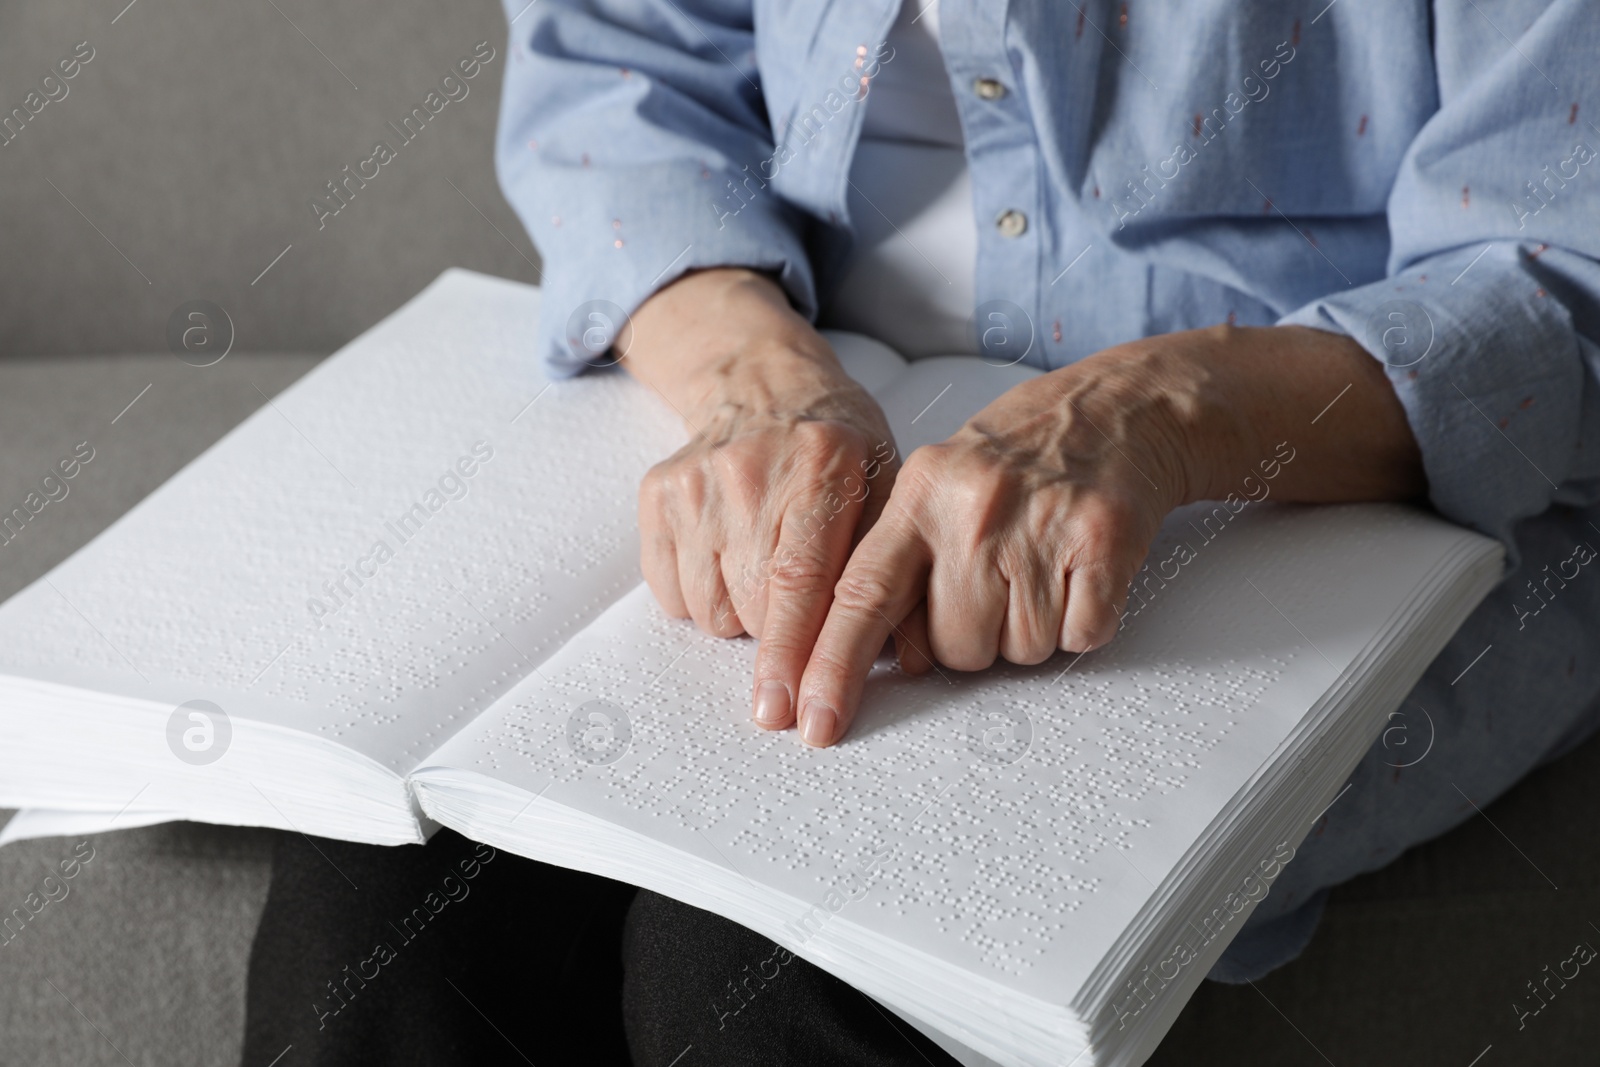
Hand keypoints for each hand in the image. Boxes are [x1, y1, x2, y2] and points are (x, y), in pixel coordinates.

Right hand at [621, 269, 899, 729]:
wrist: (763, 387)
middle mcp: (751, 471)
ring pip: (710, 611)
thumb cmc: (840, 452)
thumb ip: (891, 567)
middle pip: (753, 606)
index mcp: (823, 466)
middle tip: (802, 612)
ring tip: (766, 569)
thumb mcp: (889, 485)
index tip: (795, 716)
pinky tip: (729, 558)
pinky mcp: (656, 495)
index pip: (800, 581)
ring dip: (743, 618)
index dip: (796, 656)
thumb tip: (898, 661)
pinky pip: (672, 594)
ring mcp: (695, 482)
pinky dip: (703, 598)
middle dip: (782, 641)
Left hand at [791, 325, 1424, 746]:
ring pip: (1018, 652)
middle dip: (974, 636)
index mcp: (918, 495)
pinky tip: (1080, 571)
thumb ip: (896, 564)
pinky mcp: (1103, 541)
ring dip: (1031, 629)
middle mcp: (971, 509)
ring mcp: (1039, 524)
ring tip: (1042, 566)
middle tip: (999, 579)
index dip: (831, 665)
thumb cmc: (1019, 458)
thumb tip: (883, 658)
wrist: (1120, 410)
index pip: (859, 594)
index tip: (813, 722)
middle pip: (952, 649)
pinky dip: (1084, 620)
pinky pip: (1080, 636)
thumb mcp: (936, 485)